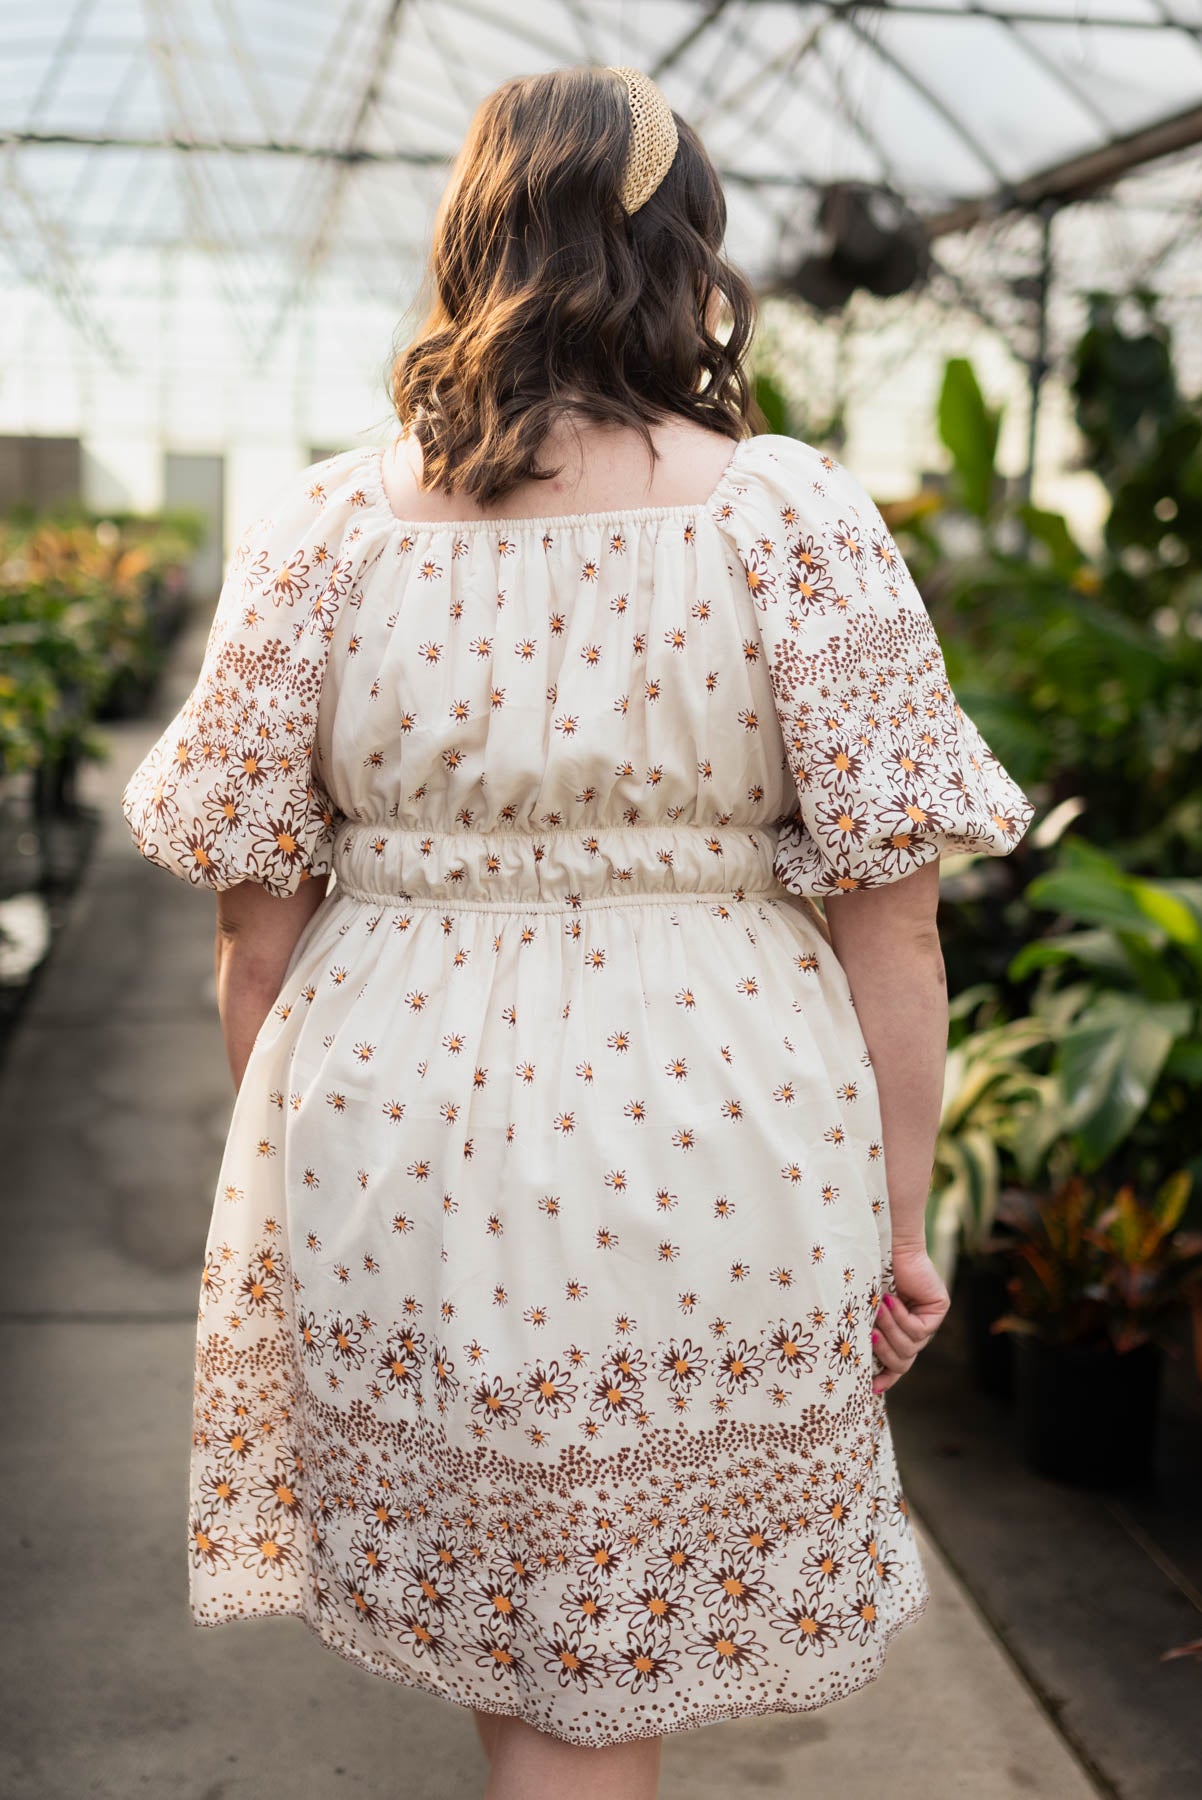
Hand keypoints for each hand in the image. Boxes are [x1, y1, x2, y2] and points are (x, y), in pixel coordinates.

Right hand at [871, 1242, 949, 1394]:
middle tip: (869, 1335)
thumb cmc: (867, 1274)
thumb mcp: (863, 1311)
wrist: (883, 1244)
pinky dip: (901, 1318)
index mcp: (896, 1332)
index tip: (871, 1388)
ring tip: (877, 1310)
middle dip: (884, 1353)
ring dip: (890, 1331)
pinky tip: (890, 1300)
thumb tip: (854, 1365)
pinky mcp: (938, 1310)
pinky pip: (919, 1330)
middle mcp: (914, 1330)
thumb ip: (865, 1332)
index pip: (896, 1366)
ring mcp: (928, 1322)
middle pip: (903, 1363)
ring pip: (910, 1349)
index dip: (885, 1379)